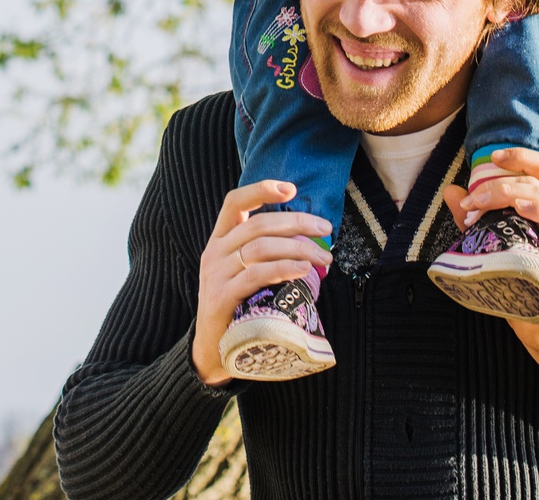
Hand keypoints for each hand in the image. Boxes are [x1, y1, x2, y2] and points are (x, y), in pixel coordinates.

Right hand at [193, 180, 331, 385]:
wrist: (212, 350)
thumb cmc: (237, 308)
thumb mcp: (243, 273)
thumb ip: (264, 255)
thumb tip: (308, 240)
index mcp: (219, 241)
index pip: (234, 202)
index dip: (261, 190)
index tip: (291, 189)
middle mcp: (214, 252)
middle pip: (257, 225)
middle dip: (297, 223)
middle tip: (326, 231)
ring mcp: (215, 274)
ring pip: (259, 247)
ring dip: (298, 248)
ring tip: (324, 258)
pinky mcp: (222, 297)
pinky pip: (256, 275)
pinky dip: (283, 268)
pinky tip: (303, 269)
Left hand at [441, 148, 538, 396]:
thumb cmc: (520, 283)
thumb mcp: (493, 244)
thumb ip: (475, 218)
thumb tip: (452, 191)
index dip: (519, 155)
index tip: (489, 156)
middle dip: (504, 173)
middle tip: (472, 195)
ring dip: (506, 191)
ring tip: (478, 206)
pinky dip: (538, 208)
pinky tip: (520, 207)